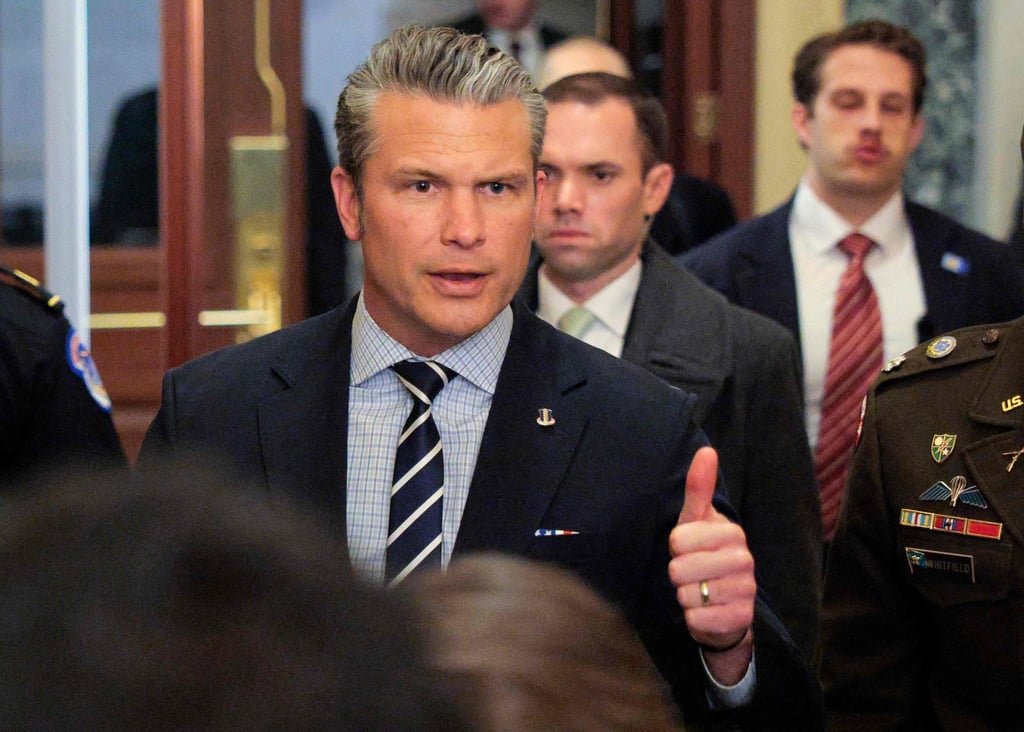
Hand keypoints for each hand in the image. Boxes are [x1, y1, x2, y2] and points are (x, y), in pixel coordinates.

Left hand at [668, 447, 754, 677]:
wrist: (725, 606)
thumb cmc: (705, 556)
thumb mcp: (696, 522)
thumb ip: (699, 488)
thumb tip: (707, 450)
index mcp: (732, 533)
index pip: (677, 540)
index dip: (675, 548)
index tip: (688, 550)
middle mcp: (745, 560)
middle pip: (679, 569)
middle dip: (678, 575)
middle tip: (693, 575)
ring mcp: (746, 591)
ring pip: (686, 595)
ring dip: (685, 597)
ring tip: (700, 592)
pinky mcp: (741, 619)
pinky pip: (696, 619)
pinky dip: (693, 619)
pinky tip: (706, 612)